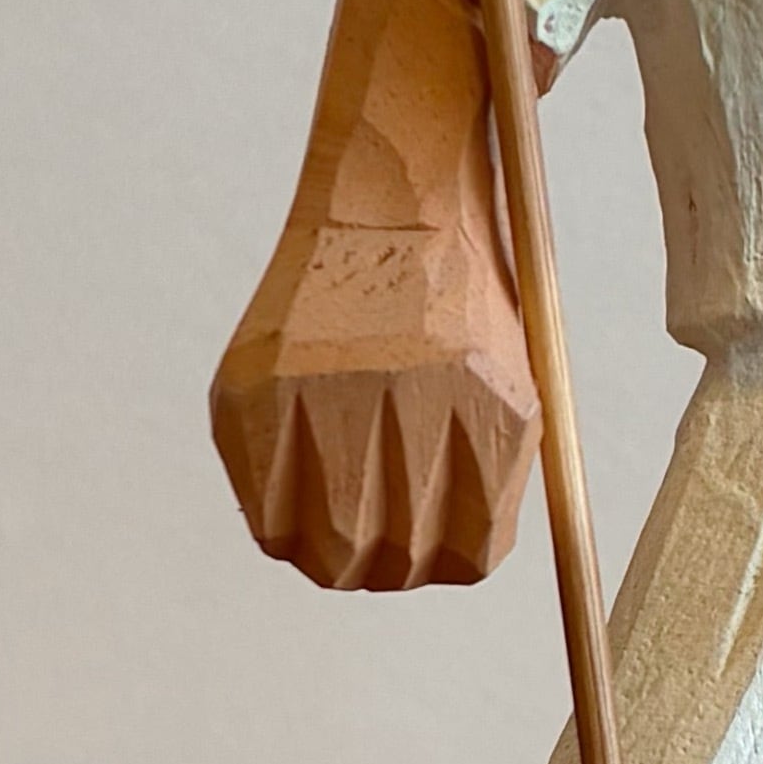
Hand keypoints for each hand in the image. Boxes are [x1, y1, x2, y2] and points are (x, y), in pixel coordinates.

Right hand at [212, 207, 539, 591]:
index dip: (444, 566)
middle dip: (387, 569)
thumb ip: (490, 471)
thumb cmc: (458, 297)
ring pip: (327, 548)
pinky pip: (264, 511)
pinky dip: (280, 527)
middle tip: (374, 553)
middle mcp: (404, 401)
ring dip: (331, 556)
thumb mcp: (508, 375)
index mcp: (481, 407)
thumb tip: (453, 564)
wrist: (394, 194)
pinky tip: (292, 502)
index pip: (465, 555)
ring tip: (331, 533)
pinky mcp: (254, 391)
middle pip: (392, 559)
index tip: (430, 555)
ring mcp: (321, 393)